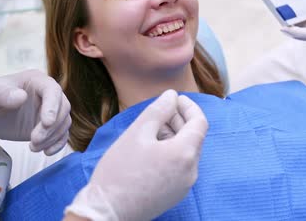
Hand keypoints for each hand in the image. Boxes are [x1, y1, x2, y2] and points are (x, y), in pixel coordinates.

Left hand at [0, 69, 70, 154]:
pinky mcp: (50, 125)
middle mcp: (48, 94)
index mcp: (37, 81)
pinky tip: (47, 151)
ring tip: (33, 147)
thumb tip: (21, 97)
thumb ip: (4, 94)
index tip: (46, 123)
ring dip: (52, 137)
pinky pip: (62, 133)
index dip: (53, 106)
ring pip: (64, 122)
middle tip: (34, 140)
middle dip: (51, 127)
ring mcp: (50, 110)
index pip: (52, 91)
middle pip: (62, 108)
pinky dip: (58, 144)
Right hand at [65, 90, 208, 220]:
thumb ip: (158, 110)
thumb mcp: (137, 133)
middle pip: (193, 137)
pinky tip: (151, 149)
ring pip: (186, 152)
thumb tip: (172, 96)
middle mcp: (191, 171)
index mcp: (185, 154)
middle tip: (159, 111)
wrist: (106, 213)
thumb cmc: (119, 172)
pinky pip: (180, 167)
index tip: (175, 99)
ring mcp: (185, 185)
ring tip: (150, 130)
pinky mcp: (175, 194)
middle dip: (179, 121)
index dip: (189, 107)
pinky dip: (171, 153)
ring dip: (174, 136)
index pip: (199, 123)